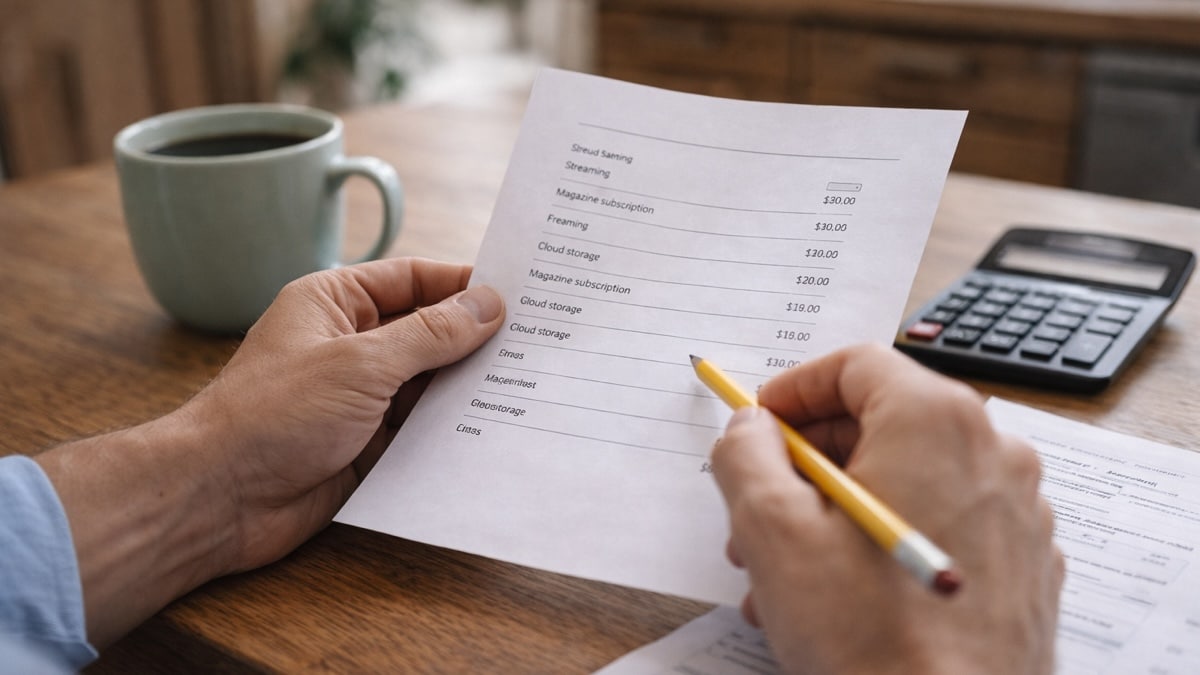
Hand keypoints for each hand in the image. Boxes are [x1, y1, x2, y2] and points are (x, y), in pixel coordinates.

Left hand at [183, 257, 504, 572]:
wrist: (220, 499)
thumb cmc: (271, 415)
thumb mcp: (361, 362)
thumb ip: (430, 335)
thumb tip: (487, 305)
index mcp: (334, 302)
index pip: (412, 279)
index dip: (462, 284)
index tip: (518, 292)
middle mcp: (348, 345)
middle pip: (426, 331)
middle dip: (474, 338)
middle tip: (535, 341)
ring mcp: (358, 396)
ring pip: (428, 383)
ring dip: (466, 387)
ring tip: (526, 384)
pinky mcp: (366, 444)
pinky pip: (420, 429)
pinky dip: (451, 428)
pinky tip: (492, 428)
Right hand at [711, 344, 1062, 674]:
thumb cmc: (871, 640)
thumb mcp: (771, 530)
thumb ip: (746, 455)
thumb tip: (751, 428)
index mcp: (936, 422)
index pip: (856, 365)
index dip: (794, 390)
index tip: (757, 426)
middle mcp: (991, 452)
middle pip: (882, 421)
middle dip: (808, 461)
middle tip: (759, 504)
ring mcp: (1017, 511)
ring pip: (907, 479)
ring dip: (836, 510)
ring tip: (785, 568)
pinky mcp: (1024, 563)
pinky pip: (942, 523)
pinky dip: (886, 539)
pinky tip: (839, 593)